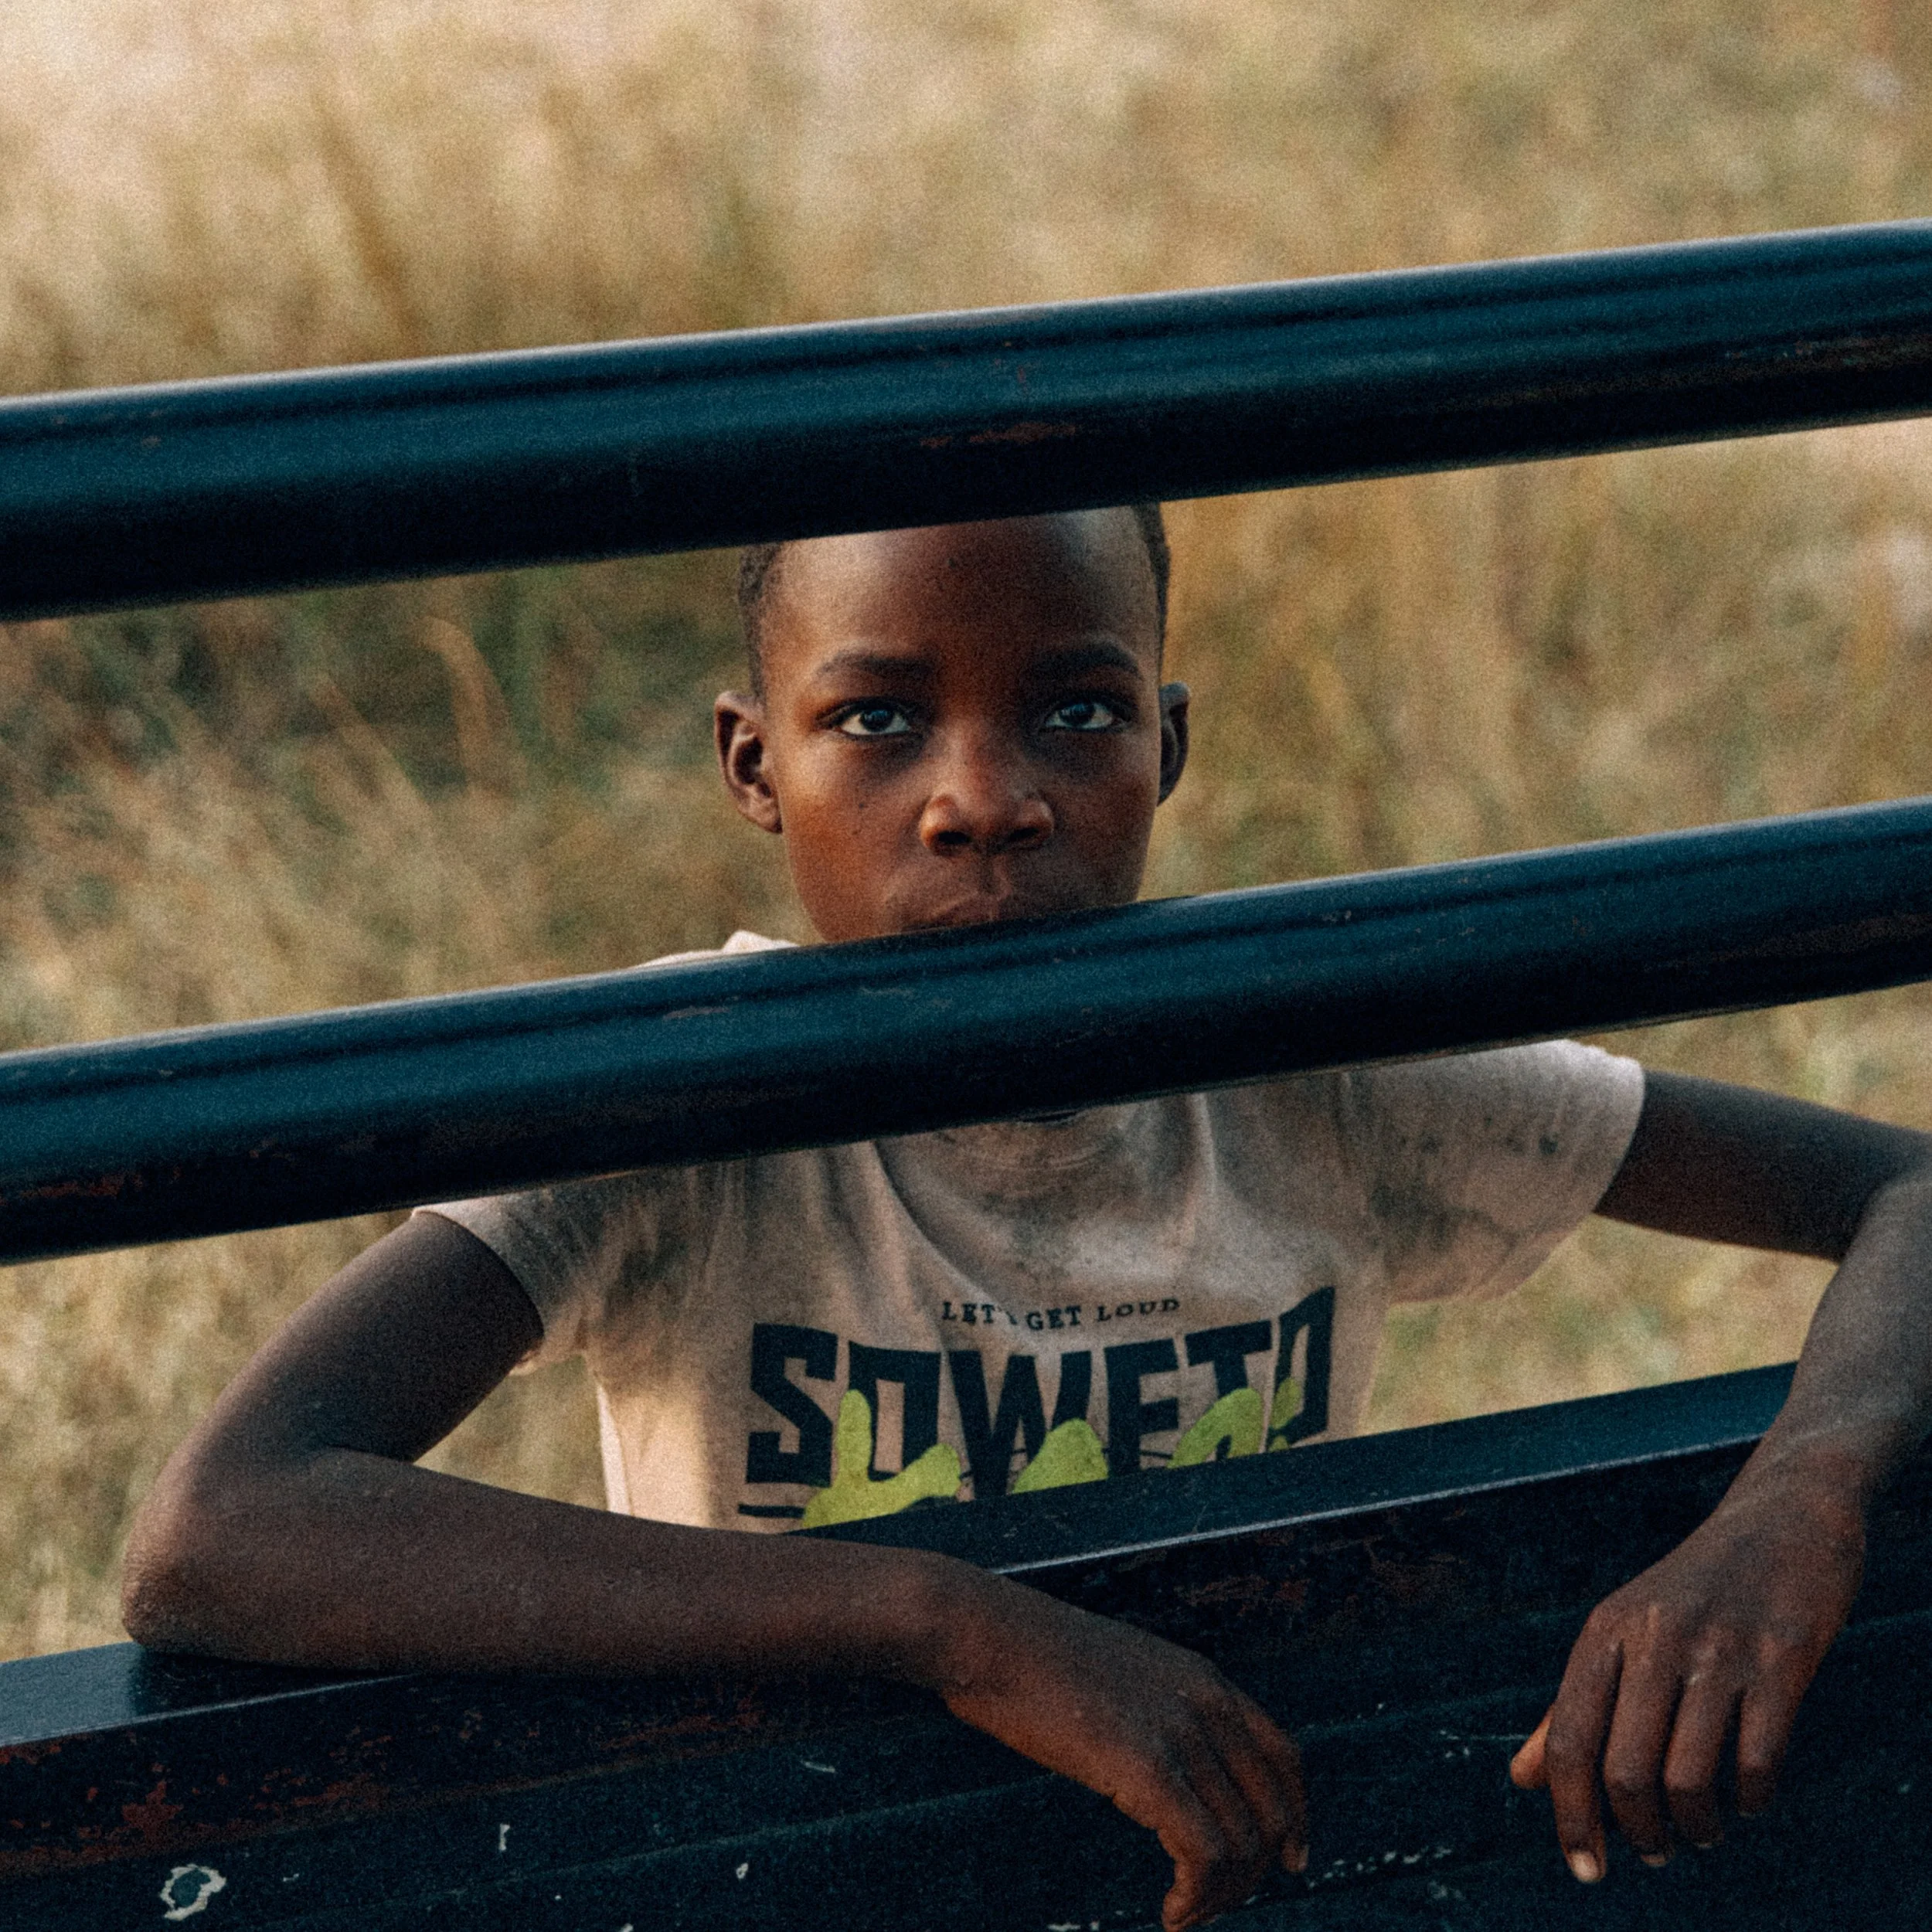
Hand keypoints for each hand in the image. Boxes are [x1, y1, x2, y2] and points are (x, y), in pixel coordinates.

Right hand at [936, 1573, 1304, 1929]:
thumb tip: (1162, 1760)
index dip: (1295, 1813)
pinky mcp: (1147, 1768)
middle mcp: (1205, 1704)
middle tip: (1217, 1903)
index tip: (1291, 1857)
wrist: (986, 1634)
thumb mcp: (1118, 1668)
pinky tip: (1171, 1913)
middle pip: (1272, 1808)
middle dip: (1255, 1870)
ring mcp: (1179, 1734)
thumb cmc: (1029, 1655)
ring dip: (1220, 1894)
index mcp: (1201, 1678)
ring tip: (1185, 1912)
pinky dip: (1196, 1897)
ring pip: (1241, 1842)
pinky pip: (1203, 1854)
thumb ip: (1155, 1707)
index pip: (1284, 1755)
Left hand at [1509, 1465, 1864, 1879]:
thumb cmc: (1695, 1590)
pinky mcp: (1782, 1660)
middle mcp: (1654, 1638)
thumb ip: (1571, 1705)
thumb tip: (1520, 1780)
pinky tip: (1747, 1800)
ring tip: (1701, 1832)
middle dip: (1637, 1832)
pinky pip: (1757, 1761)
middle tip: (1656, 1851)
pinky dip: (1749, 1801)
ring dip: (1696, 1828)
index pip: (1567, 1738)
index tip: (1584, 1870)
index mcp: (1606, 1630)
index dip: (1570, 1814)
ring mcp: (1719, 1648)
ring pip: (1688, 1777)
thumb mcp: (1622, 1633)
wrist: (1785, 1520)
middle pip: (1623, 1770)